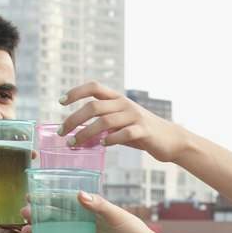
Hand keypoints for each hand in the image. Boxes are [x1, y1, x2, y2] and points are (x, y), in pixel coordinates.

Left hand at [59, 83, 190, 162]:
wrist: (171, 140)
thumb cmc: (142, 133)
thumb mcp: (121, 124)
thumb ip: (104, 125)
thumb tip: (79, 134)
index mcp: (118, 99)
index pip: (94, 87)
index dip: (76, 91)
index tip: (60, 102)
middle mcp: (124, 104)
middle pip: (94, 106)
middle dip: (74, 119)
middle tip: (62, 132)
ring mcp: (135, 116)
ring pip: (105, 121)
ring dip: (86, 133)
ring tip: (74, 144)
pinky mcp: (143, 131)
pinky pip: (123, 134)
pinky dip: (110, 140)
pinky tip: (102, 145)